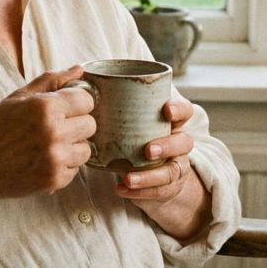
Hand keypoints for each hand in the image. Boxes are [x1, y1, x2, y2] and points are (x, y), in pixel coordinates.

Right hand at [0, 66, 96, 204]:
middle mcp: (54, 133)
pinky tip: (44, 160)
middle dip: (76, 124)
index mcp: (46, 107)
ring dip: (72, 146)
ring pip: (86, 149)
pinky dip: (64, 166)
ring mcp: (56, 159)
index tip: (65, 108)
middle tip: (55, 127)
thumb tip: (79, 70)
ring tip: (50, 145)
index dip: (76, 102)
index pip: (87, 100)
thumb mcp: (19, 97)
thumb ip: (52, 81)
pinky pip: (76, 169)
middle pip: (90, 124)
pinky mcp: (55, 180)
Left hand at [115, 97, 211, 240]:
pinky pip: (158, 191)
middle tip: (148, 150)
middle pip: (184, 142)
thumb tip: (81, 75)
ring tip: (129, 177)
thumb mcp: (131, 119)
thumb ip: (114, 101)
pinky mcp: (168, 187)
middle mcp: (178, 143)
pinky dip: (139, 192)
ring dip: (150, 175)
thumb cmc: (135, 136)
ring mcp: (175, 166)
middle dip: (168, 146)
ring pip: (172, 171)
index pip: (185, 111)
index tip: (166, 110)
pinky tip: (121, 189)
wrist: (154, 172)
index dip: (179, 110)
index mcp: (171, 122)